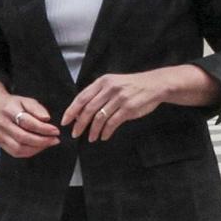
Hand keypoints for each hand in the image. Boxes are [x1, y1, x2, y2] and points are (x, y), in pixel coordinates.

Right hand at [0, 84, 61, 159]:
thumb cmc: (13, 104)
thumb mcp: (26, 100)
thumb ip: (37, 108)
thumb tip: (46, 119)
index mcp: (9, 110)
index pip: (27, 122)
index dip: (43, 128)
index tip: (55, 130)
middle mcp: (3, 124)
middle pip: (23, 137)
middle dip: (42, 141)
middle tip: (55, 139)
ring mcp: (0, 136)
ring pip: (19, 148)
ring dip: (37, 148)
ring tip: (49, 143)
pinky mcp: (0, 143)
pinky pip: (16, 153)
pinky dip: (30, 152)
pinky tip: (39, 147)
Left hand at [62, 68, 179, 142]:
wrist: (155, 85)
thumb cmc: (132, 86)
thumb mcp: (114, 83)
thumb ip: (99, 94)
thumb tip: (81, 112)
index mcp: (103, 81)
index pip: (82, 97)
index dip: (71, 110)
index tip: (65, 121)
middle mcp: (110, 88)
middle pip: (88, 109)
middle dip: (80, 124)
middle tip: (75, 134)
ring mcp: (119, 98)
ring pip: (99, 118)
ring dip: (93, 130)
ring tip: (91, 138)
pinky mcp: (129, 108)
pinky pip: (112, 123)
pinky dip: (106, 131)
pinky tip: (104, 136)